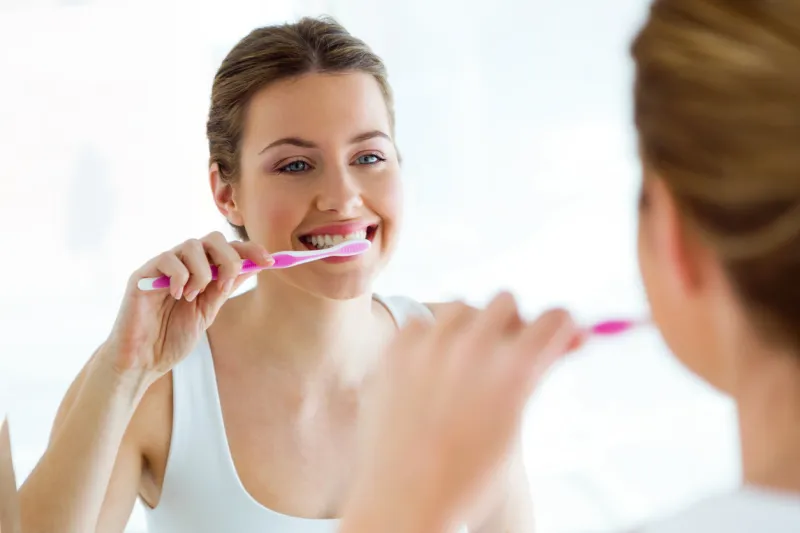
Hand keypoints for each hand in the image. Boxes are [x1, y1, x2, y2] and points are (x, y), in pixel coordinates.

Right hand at [101, 231, 272, 380]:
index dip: (250, 250)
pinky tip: (176, 296)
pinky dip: (180, 277)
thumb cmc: (171, 338)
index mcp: (200, 272)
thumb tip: (254, 266)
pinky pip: (169, 259)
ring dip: (202, 272)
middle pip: (213, 239)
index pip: (228, 249)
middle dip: (228, 258)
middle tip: (225, 284)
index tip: (270, 261)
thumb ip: (226, 287)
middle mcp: (182, 264)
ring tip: (193, 297)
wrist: (143, 361)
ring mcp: (162, 267)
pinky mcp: (143, 274)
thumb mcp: (208, 311)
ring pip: (192, 245)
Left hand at [343, 293, 577, 532]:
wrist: (405, 500)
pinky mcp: (395, 351)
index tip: (553, 335)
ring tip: (464, 363)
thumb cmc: (470, 473)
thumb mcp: (516, 422)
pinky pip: (421, 323)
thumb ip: (541, 369)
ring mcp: (430, 346)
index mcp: (515, 369)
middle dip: (512, 322)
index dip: (558, 327)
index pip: (554, 317)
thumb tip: (573, 334)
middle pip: (506, 300)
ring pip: (461, 306)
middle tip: (506, 351)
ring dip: (468, 326)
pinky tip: (430, 369)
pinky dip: (428, 339)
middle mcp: (474, 348)